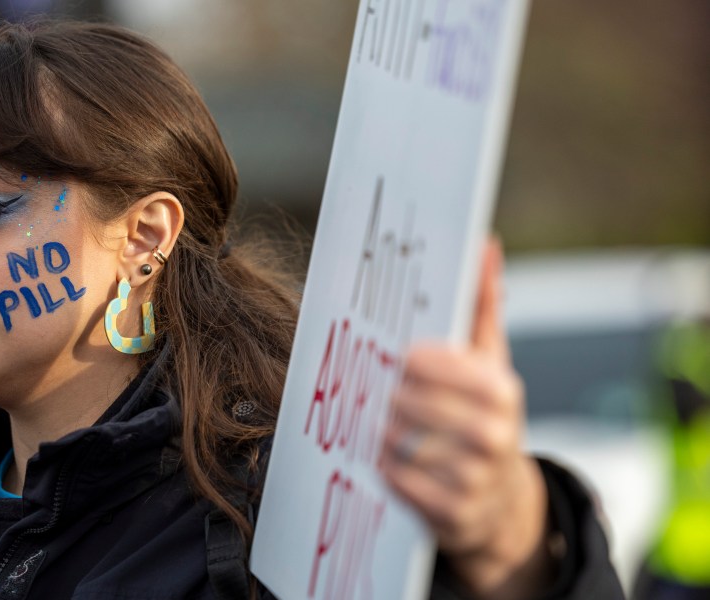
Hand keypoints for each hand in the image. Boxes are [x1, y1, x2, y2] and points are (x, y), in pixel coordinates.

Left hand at [379, 238, 555, 598]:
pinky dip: (385, 470)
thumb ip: (481, 305)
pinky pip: (401, 486)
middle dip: (393, 397)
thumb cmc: (484, 414)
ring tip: (377, 421)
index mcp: (502, 391)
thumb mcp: (489, 361)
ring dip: (382, 431)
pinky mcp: (453, 516)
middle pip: (423, 408)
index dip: (418, 361)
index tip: (397, 355)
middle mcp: (496, 436)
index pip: (452, 368)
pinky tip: (380, 456)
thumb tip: (483, 244)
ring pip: (406, 447)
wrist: (500, 500)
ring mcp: (476, 480)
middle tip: (378, 391)